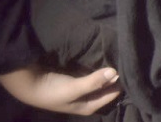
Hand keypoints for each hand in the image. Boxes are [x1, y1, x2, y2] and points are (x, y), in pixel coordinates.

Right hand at [0, 64, 120, 115]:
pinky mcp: (77, 77)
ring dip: (108, 70)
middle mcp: (88, 98)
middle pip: (107, 87)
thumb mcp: (74, 88)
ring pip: (101, 78)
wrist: (29, 84)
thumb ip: (94, 82)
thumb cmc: (52, 90)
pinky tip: (107, 56)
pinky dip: (99, 66)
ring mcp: (83, 87)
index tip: (131, 71)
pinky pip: (93, 71)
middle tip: (129, 62)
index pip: (111, 95)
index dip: (120, 85)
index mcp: (88, 106)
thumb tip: (115, 72)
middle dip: (116, 77)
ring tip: (120, 57)